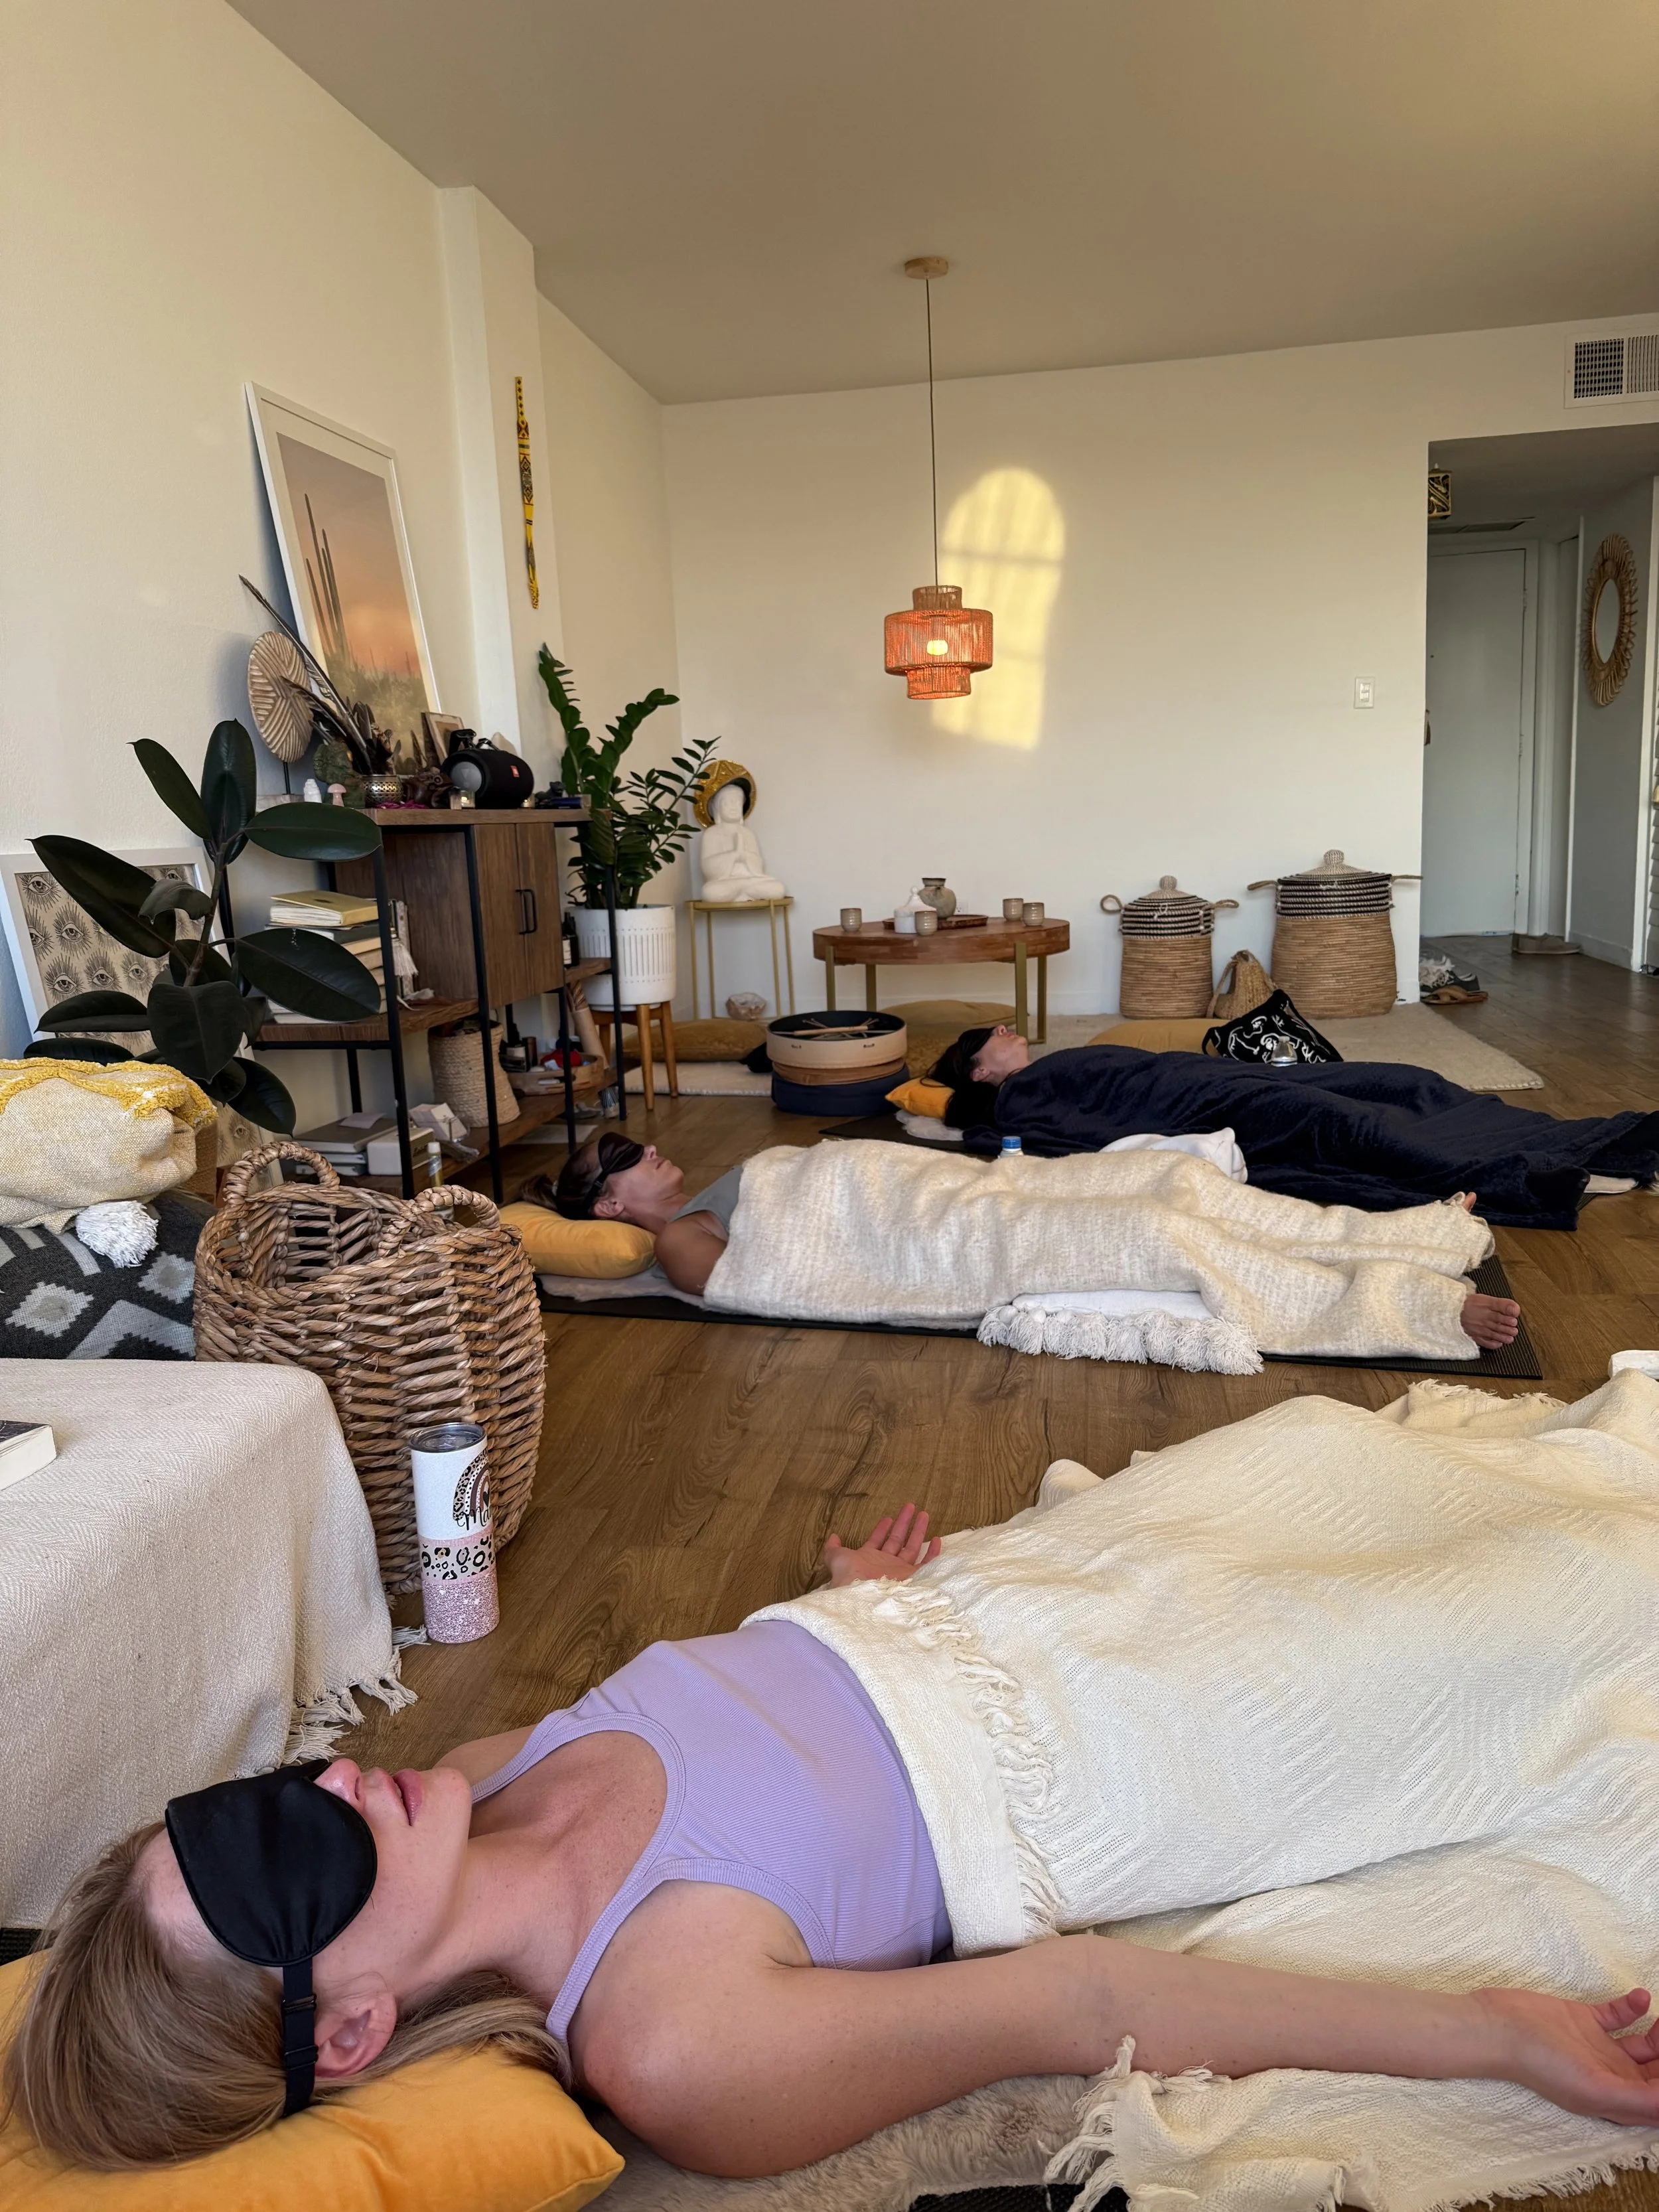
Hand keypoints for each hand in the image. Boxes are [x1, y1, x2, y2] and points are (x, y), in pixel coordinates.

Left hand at [823, 1503, 940, 1587]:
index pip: (877, 1541)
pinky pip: (926, 1564)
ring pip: (912, 1547)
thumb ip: (833, 1548)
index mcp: (869, 1559)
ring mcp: (900, 1572)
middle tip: (909, 1506)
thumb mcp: (837, 1558)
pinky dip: (932, 1553)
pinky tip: (937, 1539)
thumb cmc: (850, 1577)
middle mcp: (885, 1565)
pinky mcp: (913, 1578)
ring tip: (924, 1514)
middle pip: (897, 1539)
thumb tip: (832, 1536)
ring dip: (918, 1531)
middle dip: (903, 1523)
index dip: (881, 1529)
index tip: (887, 1517)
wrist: (864, 1597)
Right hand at [1479, 1985, 1658, 2124]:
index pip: (1657, 2102)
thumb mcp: (1594, 2089)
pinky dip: (1634, 2007)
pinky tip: (1640, 1997)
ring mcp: (1597, 2047)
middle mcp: (1610, 2076)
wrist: (1498, 2026)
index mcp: (1614, 2099)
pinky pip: (1618, 2015)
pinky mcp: (1584, 2020)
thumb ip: (1639, 2100)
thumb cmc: (1541, 2063)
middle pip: (1655, 2073)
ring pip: (1644, 2046)